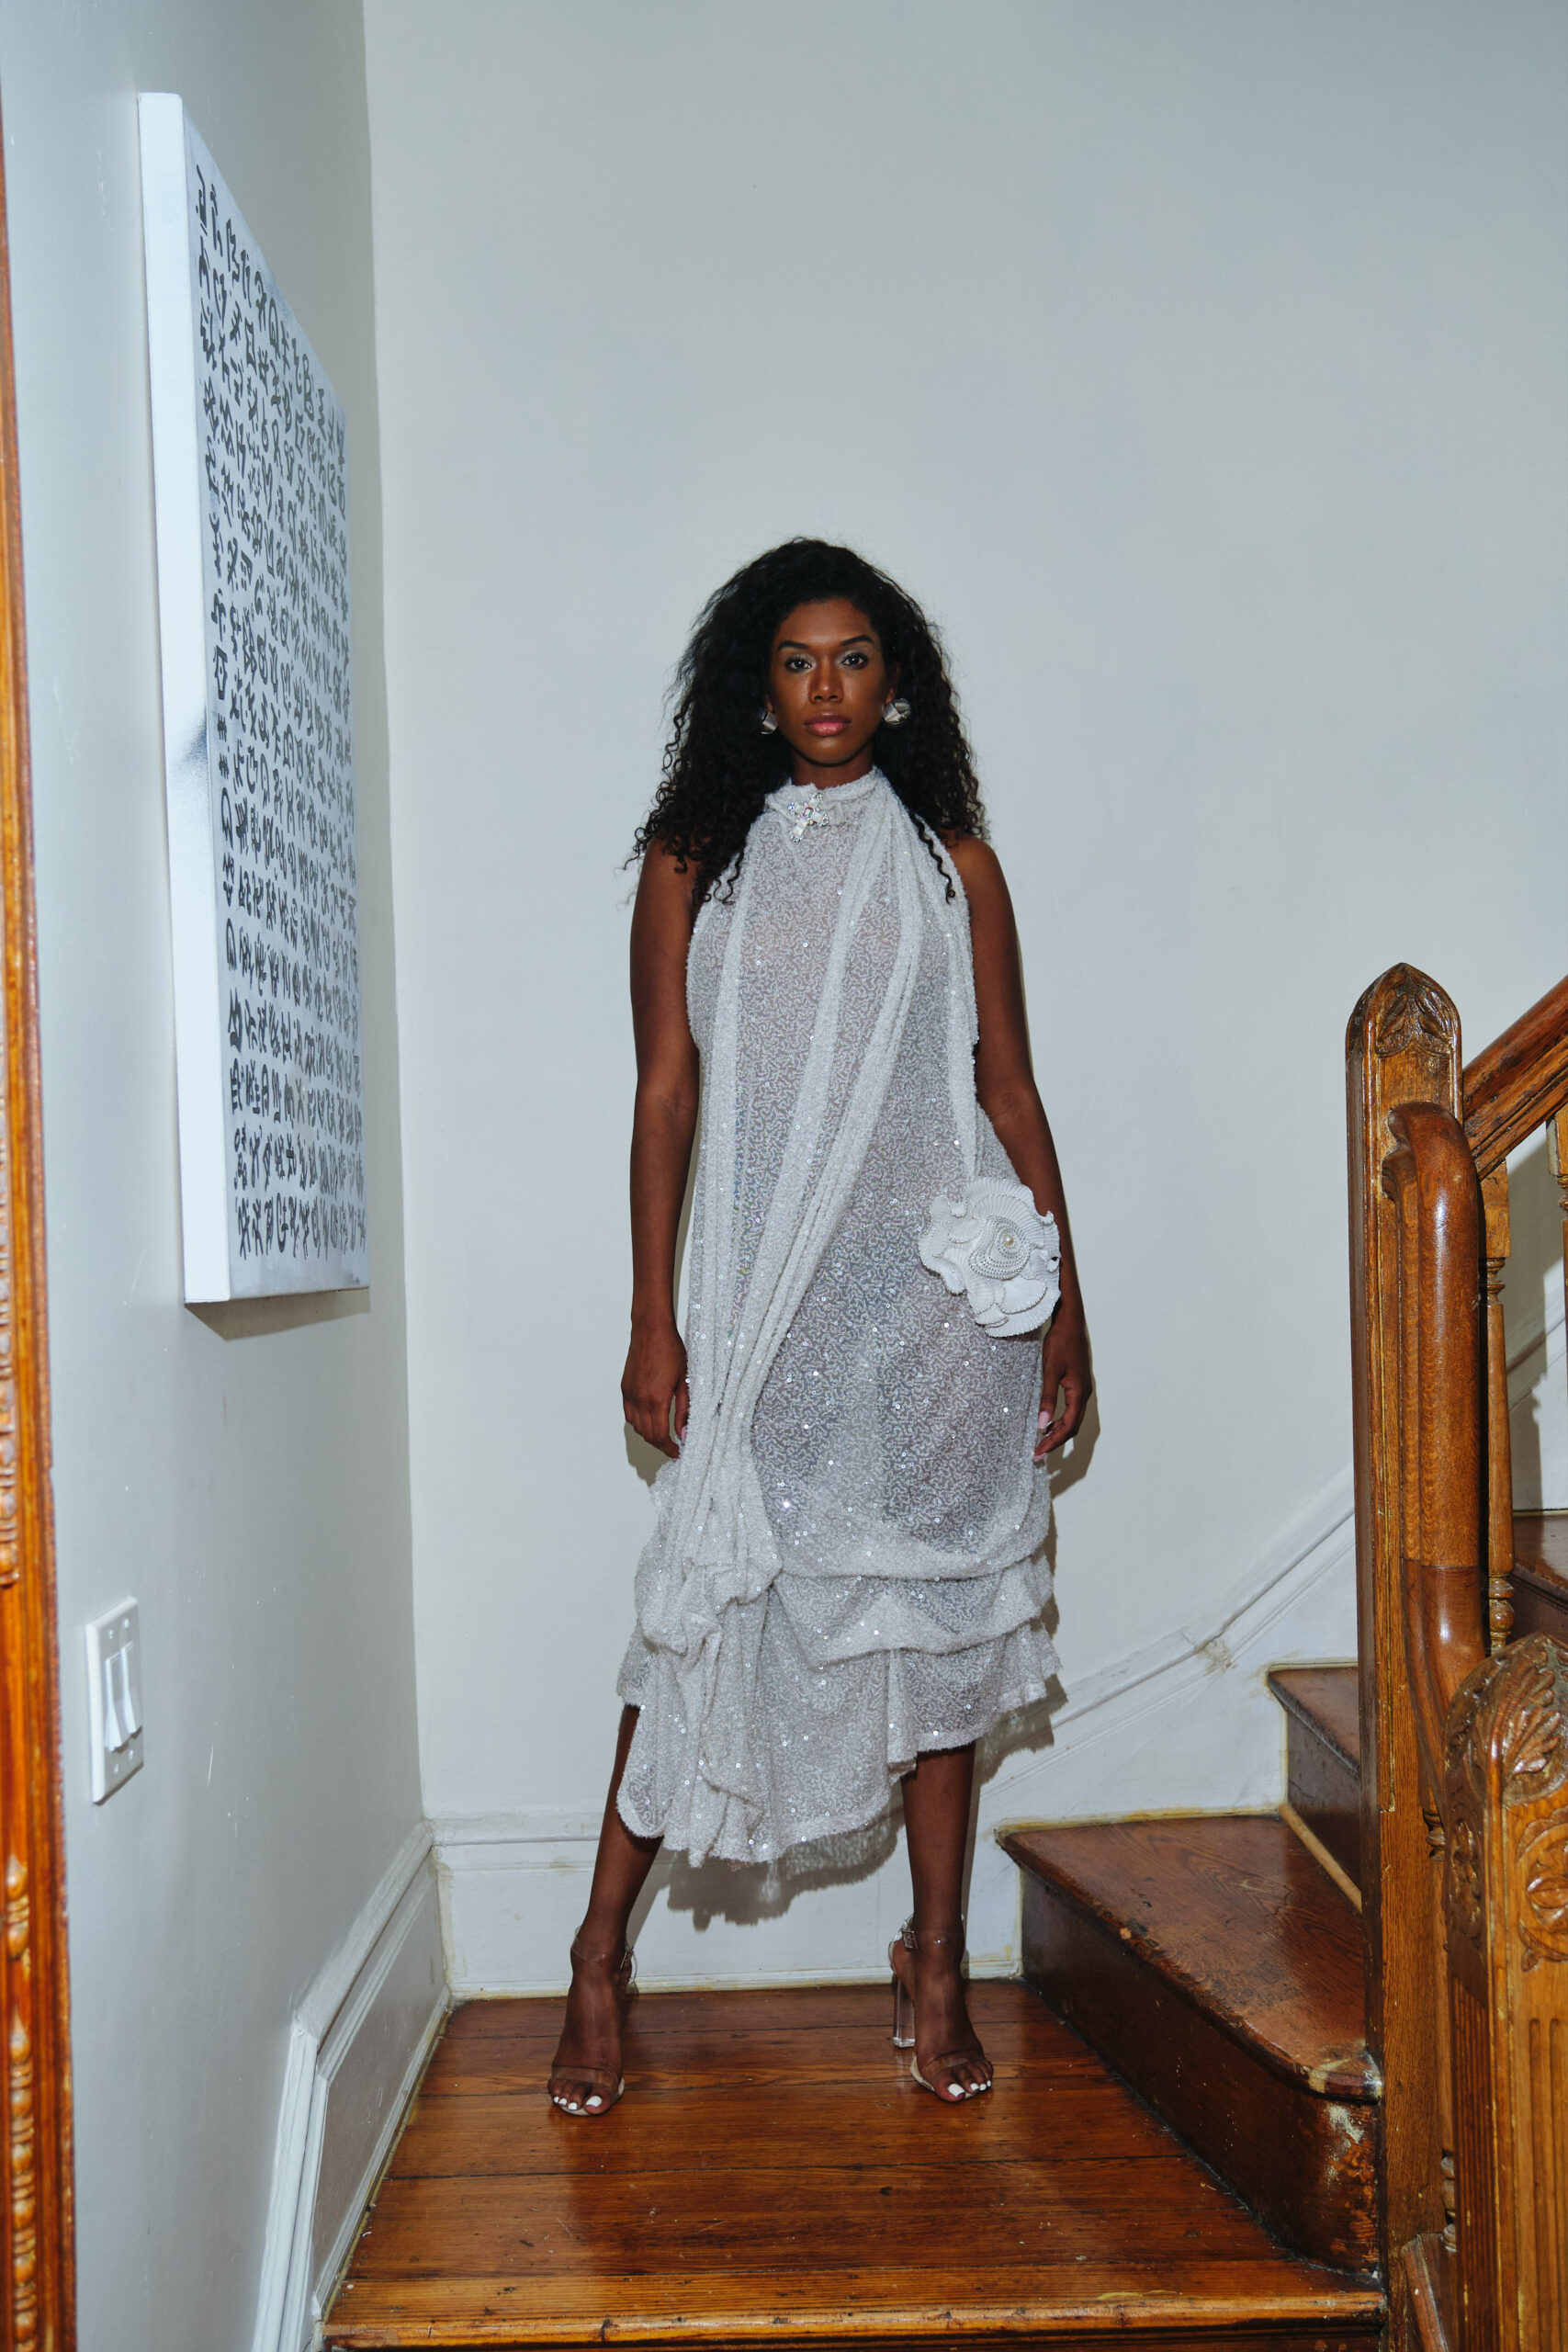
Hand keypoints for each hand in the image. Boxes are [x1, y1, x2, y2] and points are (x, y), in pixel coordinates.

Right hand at [622, 1318, 688, 1459]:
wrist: (651, 1330)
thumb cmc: (671, 1351)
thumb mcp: (684, 1382)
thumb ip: (684, 1411)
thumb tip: (685, 1433)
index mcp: (657, 1399)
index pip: (660, 1436)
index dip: (669, 1449)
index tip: (678, 1453)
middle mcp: (640, 1400)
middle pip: (647, 1435)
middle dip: (660, 1445)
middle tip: (673, 1446)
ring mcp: (630, 1394)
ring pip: (636, 1427)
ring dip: (649, 1435)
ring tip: (664, 1435)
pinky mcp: (625, 1388)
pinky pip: (629, 1414)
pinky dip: (639, 1423)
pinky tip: (650, 1420)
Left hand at [1035, 1308, 1091, 1460]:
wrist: (1070, 1321)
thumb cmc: (1060, 1343)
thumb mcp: (1050, 1370)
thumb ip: (1047, 1398)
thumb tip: (1042, 1425)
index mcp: (1079, 1392)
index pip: (1068, 1426)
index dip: (1054, 1442)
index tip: (1039, 1453)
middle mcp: (1085, 1393)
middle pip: (1073, 1426)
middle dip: (1056, 1441)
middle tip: (1038, 1453)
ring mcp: (1083, 1388)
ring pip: (1074, 1418)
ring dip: (1059, 1431)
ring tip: (1042, 1441)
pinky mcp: (1079, 1383)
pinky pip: (1073, 1408)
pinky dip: (1062, 1419)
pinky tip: (1049, 1421)